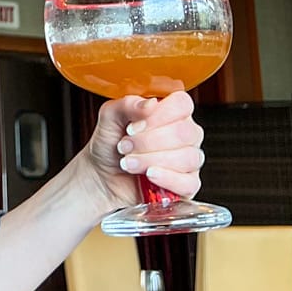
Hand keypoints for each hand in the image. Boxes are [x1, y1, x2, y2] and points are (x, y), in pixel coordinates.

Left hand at [79, 92, 204, 214]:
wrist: (102, 178)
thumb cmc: (110, 145)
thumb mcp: (110, 117)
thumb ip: (127, 105)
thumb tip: (150, 104)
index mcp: (171, 112)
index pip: (182, 104)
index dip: (158, 115)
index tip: (132, 127)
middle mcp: (185, 134)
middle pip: (184, 132)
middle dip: (148, 141)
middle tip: (124, 146)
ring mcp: (189, 161)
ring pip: (187, 158)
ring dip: (151, 160)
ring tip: (128, 162)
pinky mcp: (188, 185)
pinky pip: (189, 183)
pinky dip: (167, 178)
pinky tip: (149, 175)